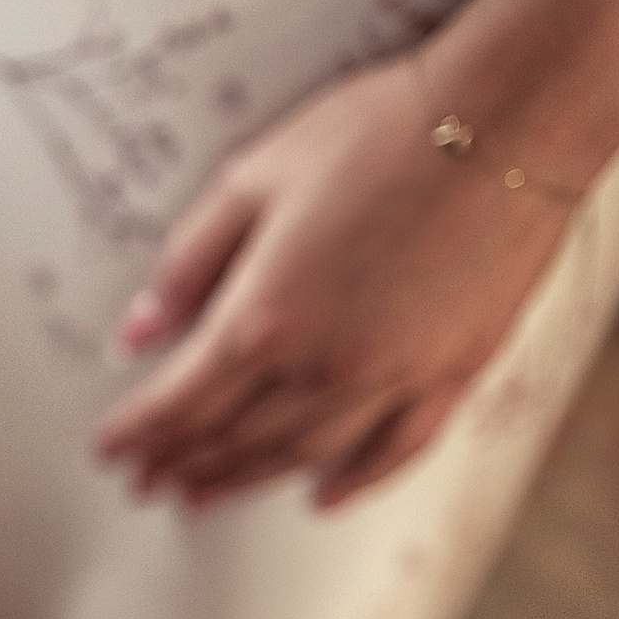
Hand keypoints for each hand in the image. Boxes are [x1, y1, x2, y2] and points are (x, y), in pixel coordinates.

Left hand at [95, 54, 578, 510]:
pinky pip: (394, 450)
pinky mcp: (452, 373)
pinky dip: (354, 482)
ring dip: (245, 481)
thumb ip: (187, 264)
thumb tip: (137, 328)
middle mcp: (325, 365)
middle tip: (147, 481)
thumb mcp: (249, 180)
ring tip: (204, 495)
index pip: (178, 402)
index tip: (110, 451)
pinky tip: (321, 498)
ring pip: (301, 454)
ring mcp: (394, 377)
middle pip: (233, 437)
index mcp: (263, 319)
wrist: (508, 120)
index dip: (135, 433)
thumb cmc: (379, 134)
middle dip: (180, 462)